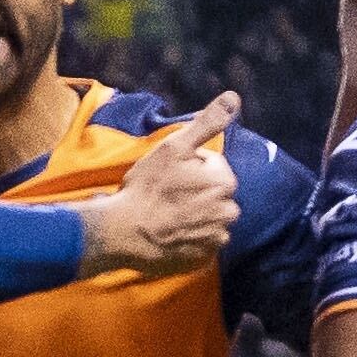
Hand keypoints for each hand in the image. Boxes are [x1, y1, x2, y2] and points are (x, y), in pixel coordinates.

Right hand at [79, 94, 242, 277]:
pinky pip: (201, 244)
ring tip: (166, 214)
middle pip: (215, 194)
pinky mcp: (202, 259)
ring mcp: (216, 239)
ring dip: (194, 216)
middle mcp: (228, 213)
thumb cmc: (146, 187)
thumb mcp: (174, 147)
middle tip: (166, 195)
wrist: (122, 232)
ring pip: (210, 219)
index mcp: (224, 183)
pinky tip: (169, 232)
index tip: (169, 174)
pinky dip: (189, 238)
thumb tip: (234, 97)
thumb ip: (207, 122)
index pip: (214, 167)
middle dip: (197, 192)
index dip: (190, 167)